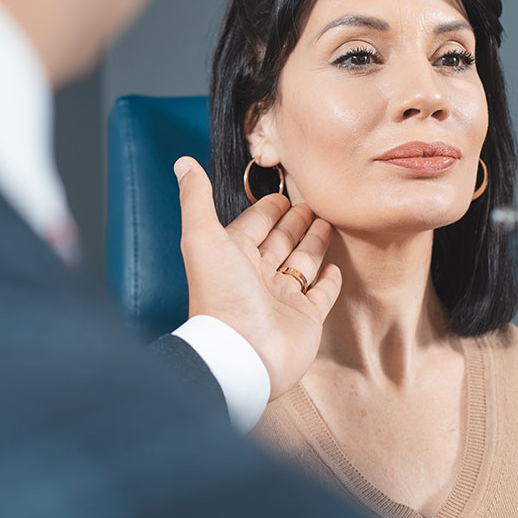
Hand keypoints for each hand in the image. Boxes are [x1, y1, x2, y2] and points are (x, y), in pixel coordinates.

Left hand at [174, 156, 339, 399]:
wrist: (242, 354)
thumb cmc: (221, 295)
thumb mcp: (203, 238)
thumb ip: (196, 198)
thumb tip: (183, 163)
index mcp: (233, 257)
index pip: (254, 225)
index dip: (266, 209)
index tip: (282, 192)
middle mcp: (257, 276)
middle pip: (280, 241)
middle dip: (294, 222)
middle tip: (312, 202)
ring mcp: (283, 299)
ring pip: (302, 262)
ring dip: (313, 242)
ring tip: (328, 222)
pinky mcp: (306, 319)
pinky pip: (321, 295)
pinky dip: (328, 282)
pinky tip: (335, 268)